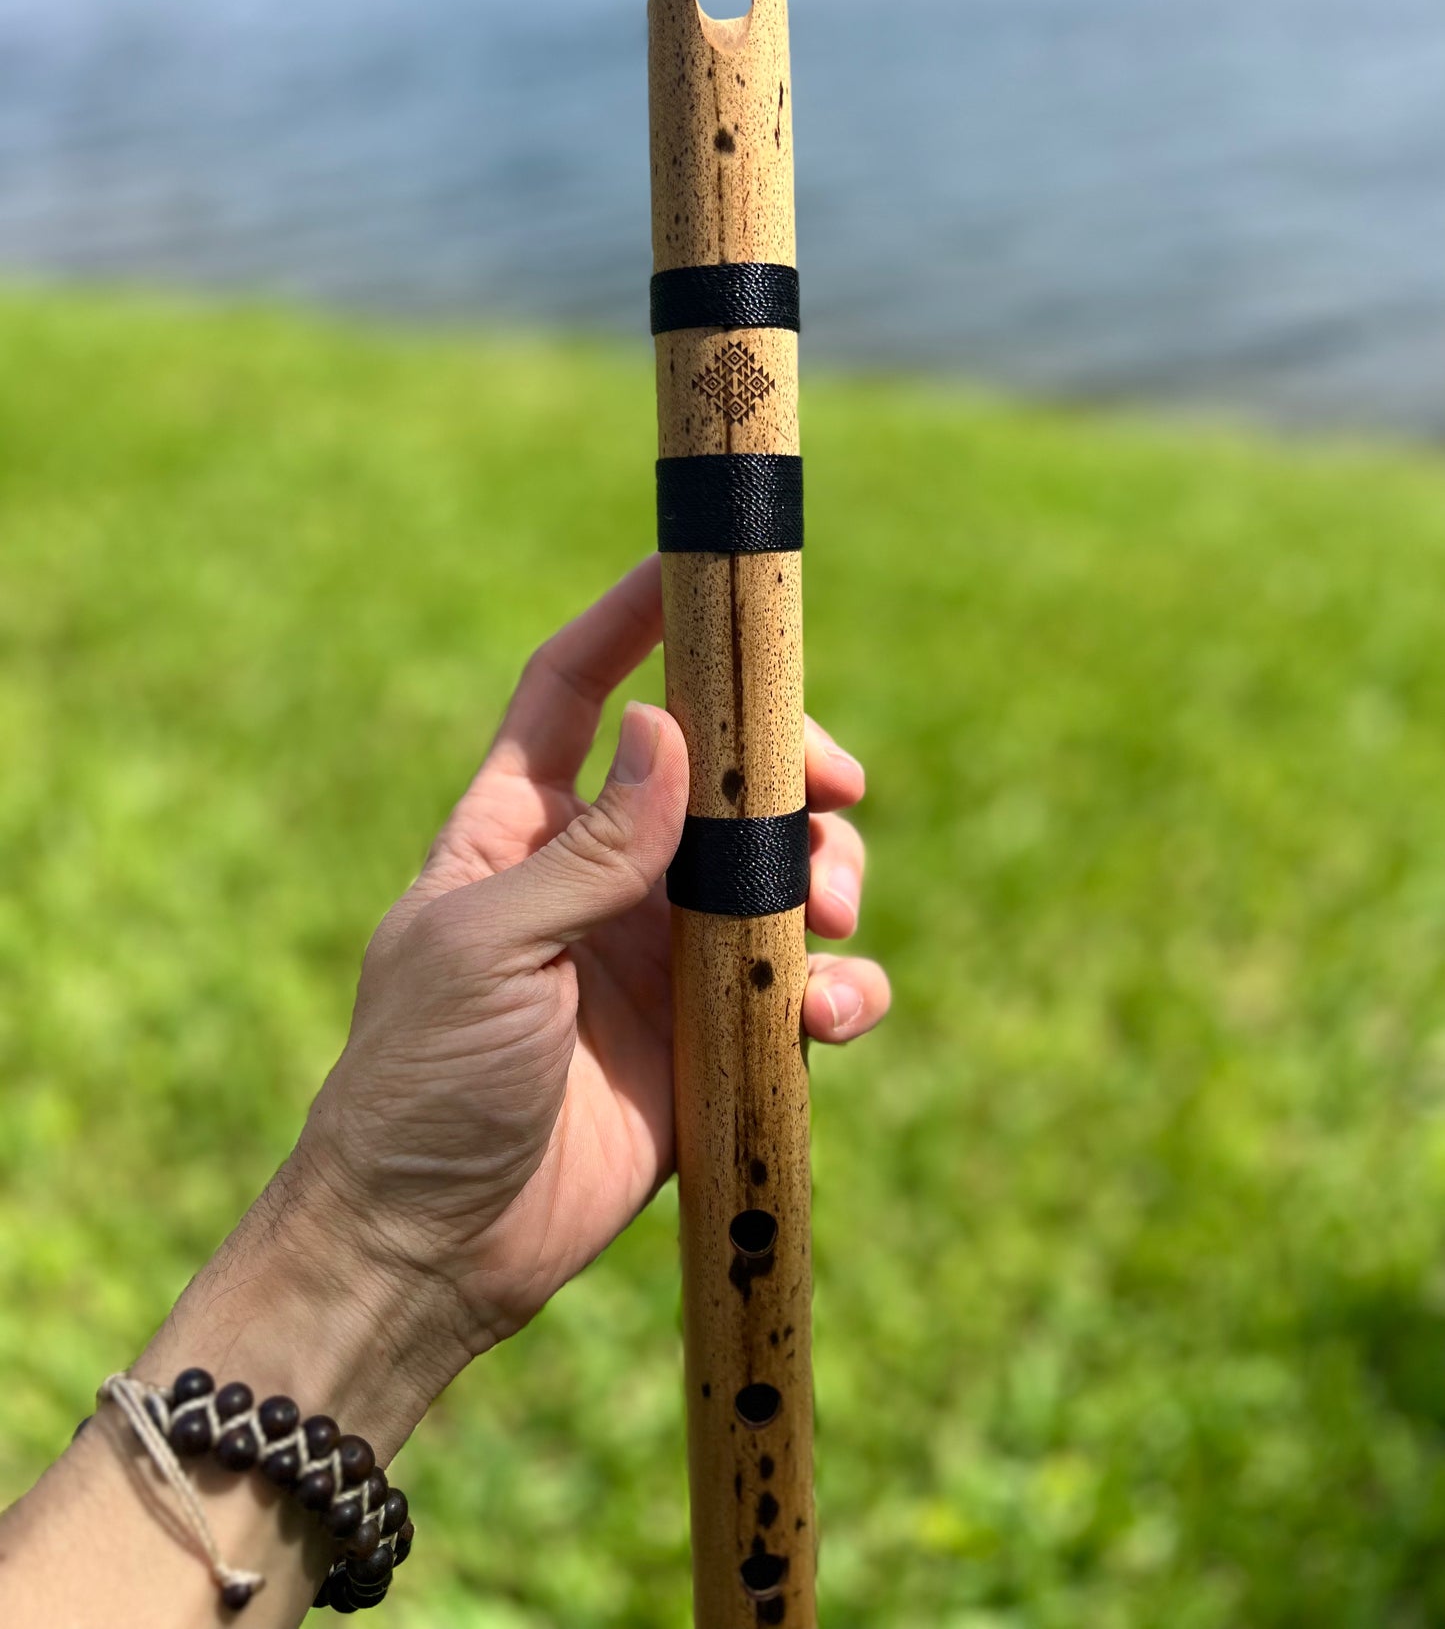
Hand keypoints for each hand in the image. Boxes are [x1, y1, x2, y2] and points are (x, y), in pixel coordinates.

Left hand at [297, 556, 889, 1381]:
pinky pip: (799, 991)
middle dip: (785, 768)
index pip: (573, 691)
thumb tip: (669, 728)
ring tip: (831, 915)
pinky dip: (836, 990)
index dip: (629, 621)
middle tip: (838, 787)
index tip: (695, 567)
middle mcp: (601, 879)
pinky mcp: (713, 1044)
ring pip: (777, 877)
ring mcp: (662, 961)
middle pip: (714, 777)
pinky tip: (829, 1012)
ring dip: (826, 877)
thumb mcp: (487, 948)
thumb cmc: (419, 1084)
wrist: (432, 1251)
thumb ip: (587, 846)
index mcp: (519, 828)